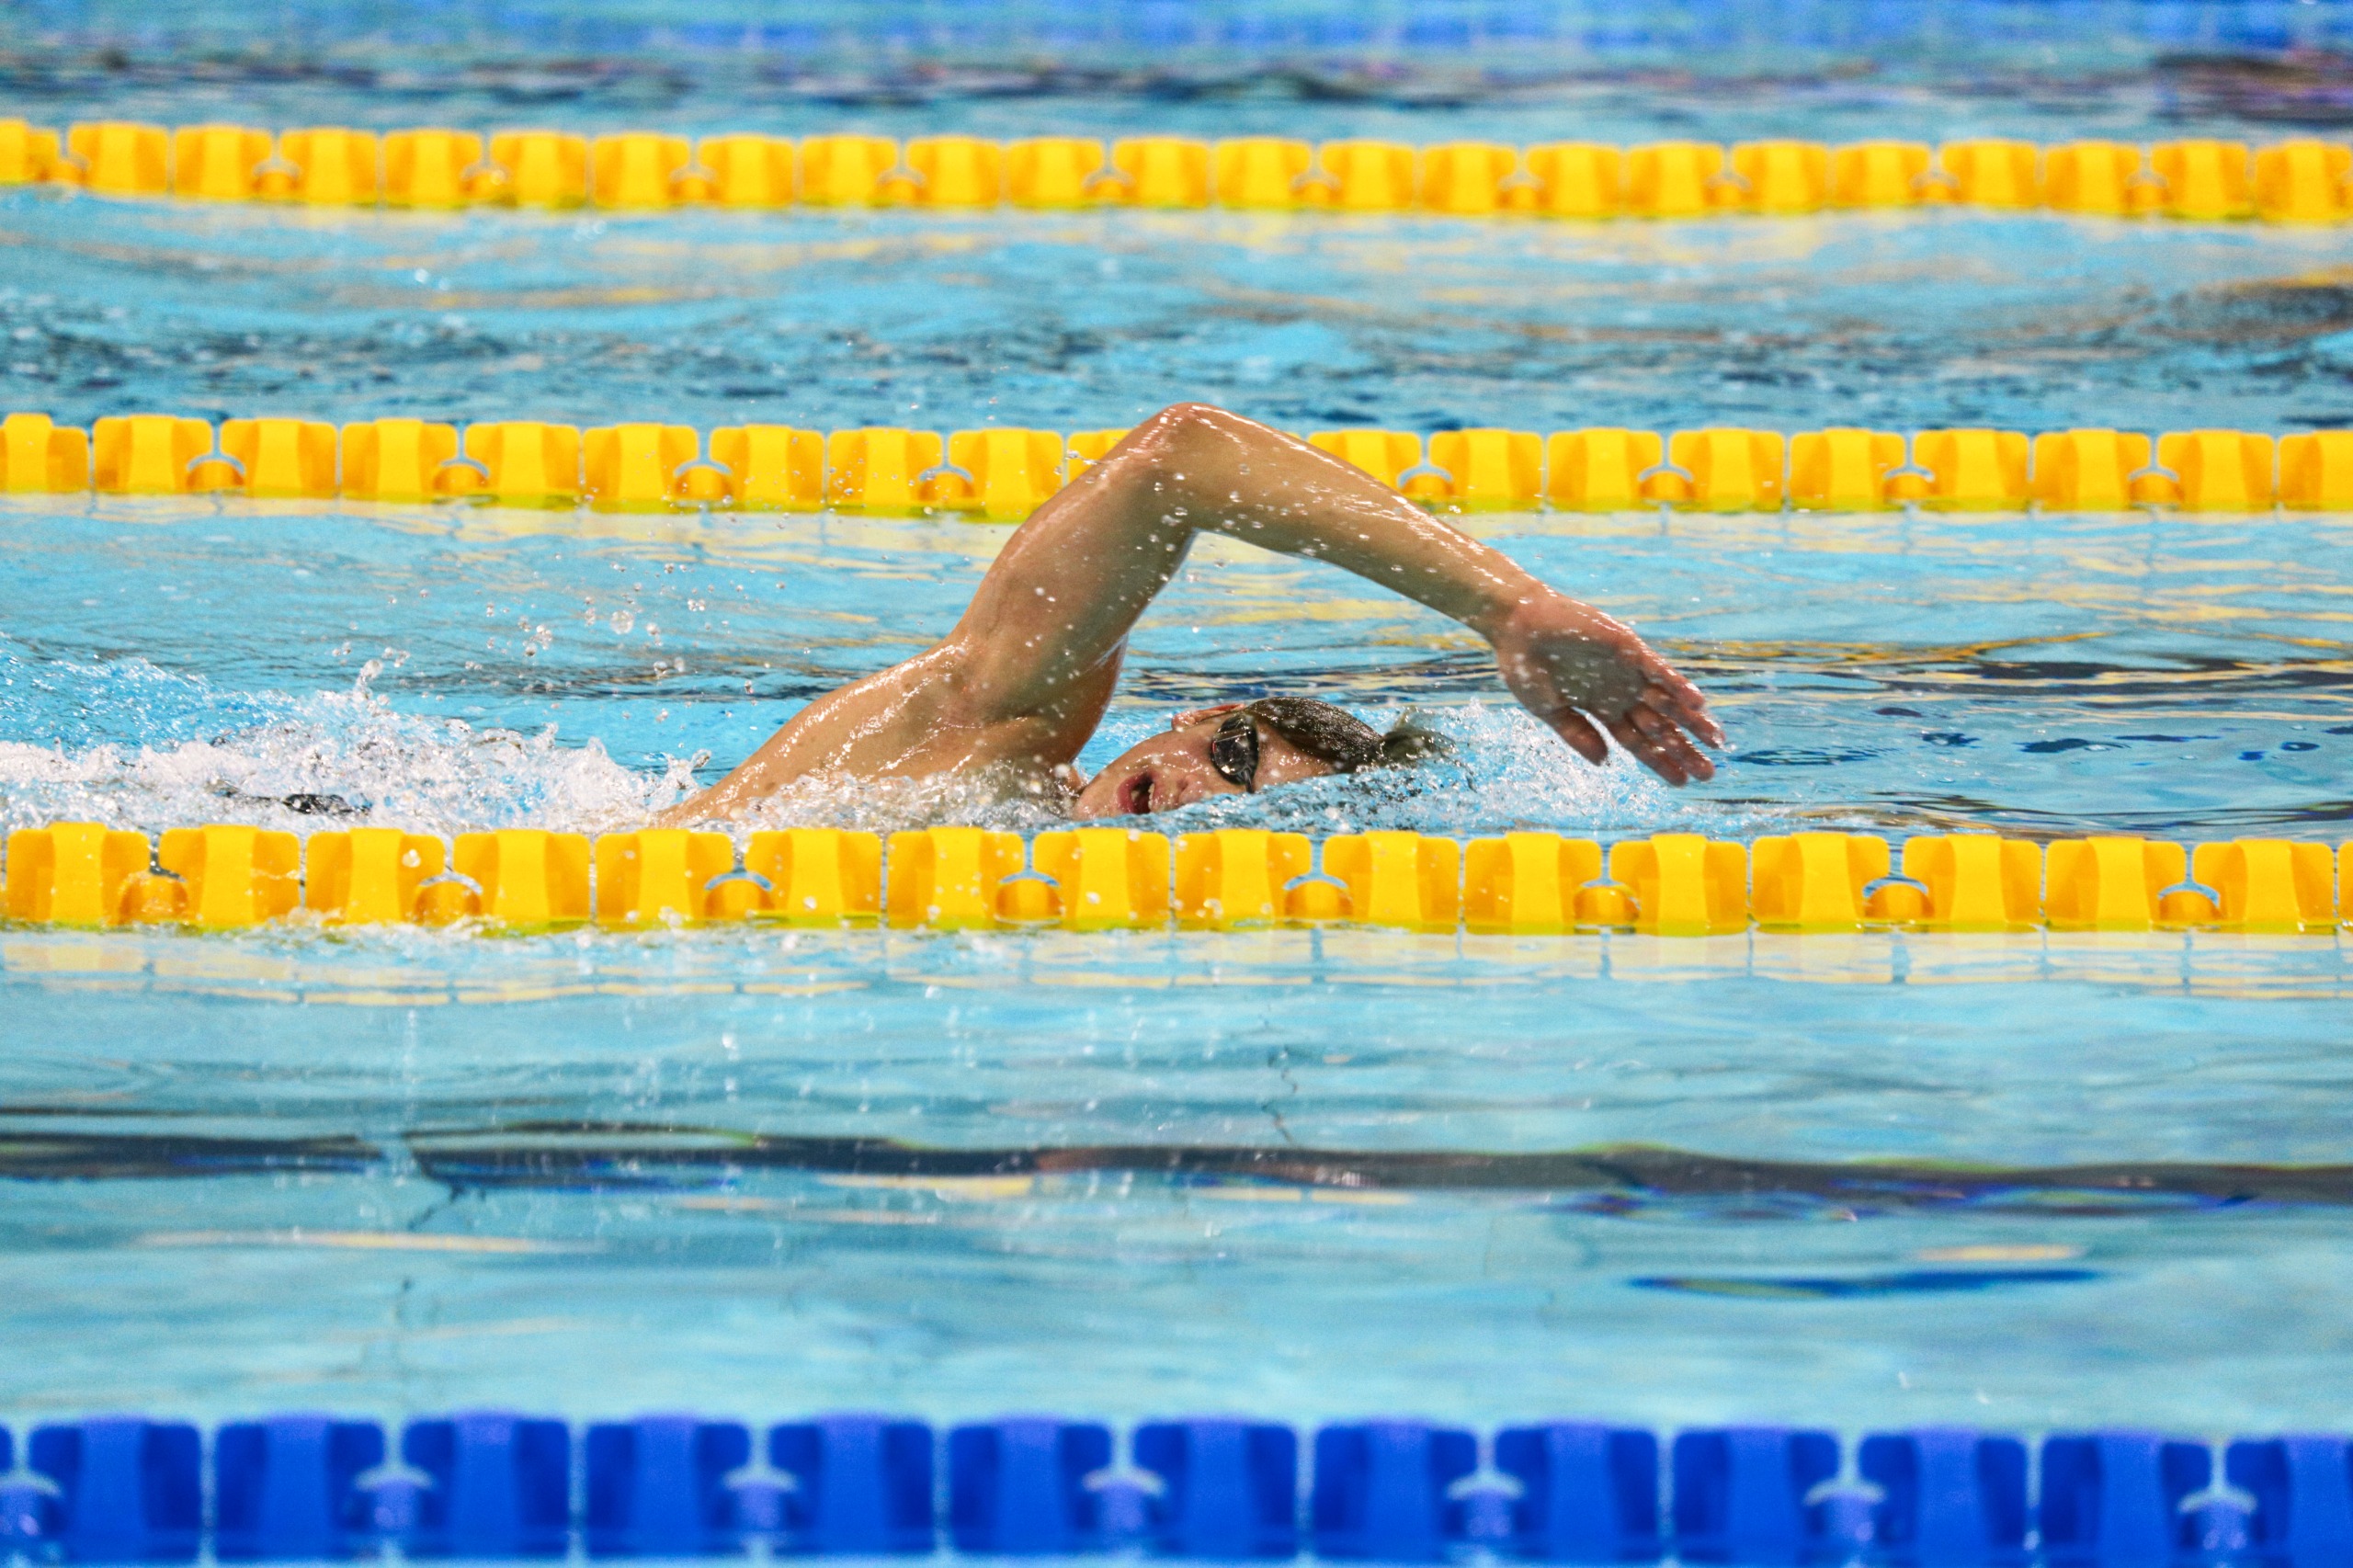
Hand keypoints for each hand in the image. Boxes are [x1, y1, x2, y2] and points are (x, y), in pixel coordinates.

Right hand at [1485, 592, 1723, 784]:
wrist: (1516, 625)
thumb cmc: (1526, 666)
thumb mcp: (1548, 710)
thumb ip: (1577, 734)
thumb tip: (1605, 762)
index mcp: (1600, 708)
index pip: (1637, 742)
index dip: (1659, 761)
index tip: (1681, 782)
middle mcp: (1619, 692)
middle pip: (1659, 727)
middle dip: (1683, 748)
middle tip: (1709, 773)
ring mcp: (1626, 671)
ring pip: (1667, 700)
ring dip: (1691, 720)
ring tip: (1716, 740)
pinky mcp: (1626, 648)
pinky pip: (1658, 669)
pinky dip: (1677, 684)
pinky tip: (1697, 702)